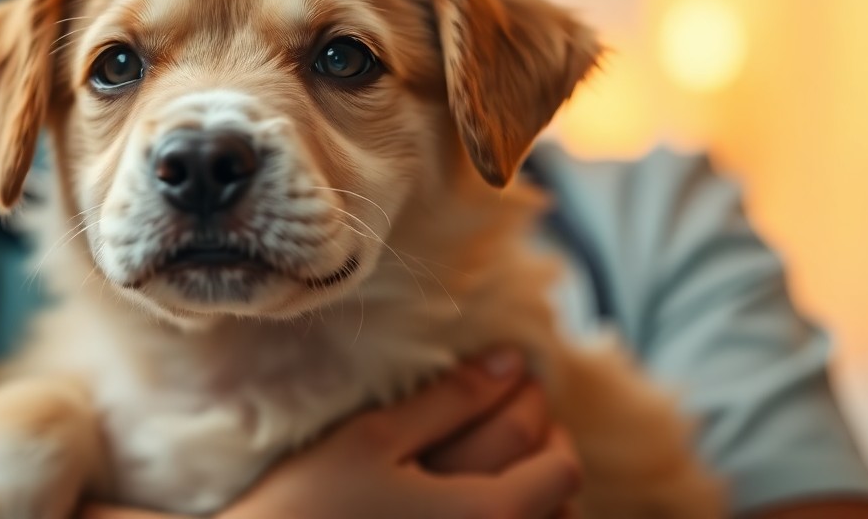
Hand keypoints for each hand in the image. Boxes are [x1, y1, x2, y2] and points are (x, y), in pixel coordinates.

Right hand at [218, 350, 579, 518]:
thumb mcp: (375, 439)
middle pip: (560, 502)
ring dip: (537, 494)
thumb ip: (451, 400)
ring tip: (502, 458)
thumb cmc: (307, 508)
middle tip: (508, 408)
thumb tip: (513, 363)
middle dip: (543, 447)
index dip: (540, 413)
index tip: (511, 381)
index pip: (560, 465)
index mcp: (487, 516)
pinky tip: (474, 500)